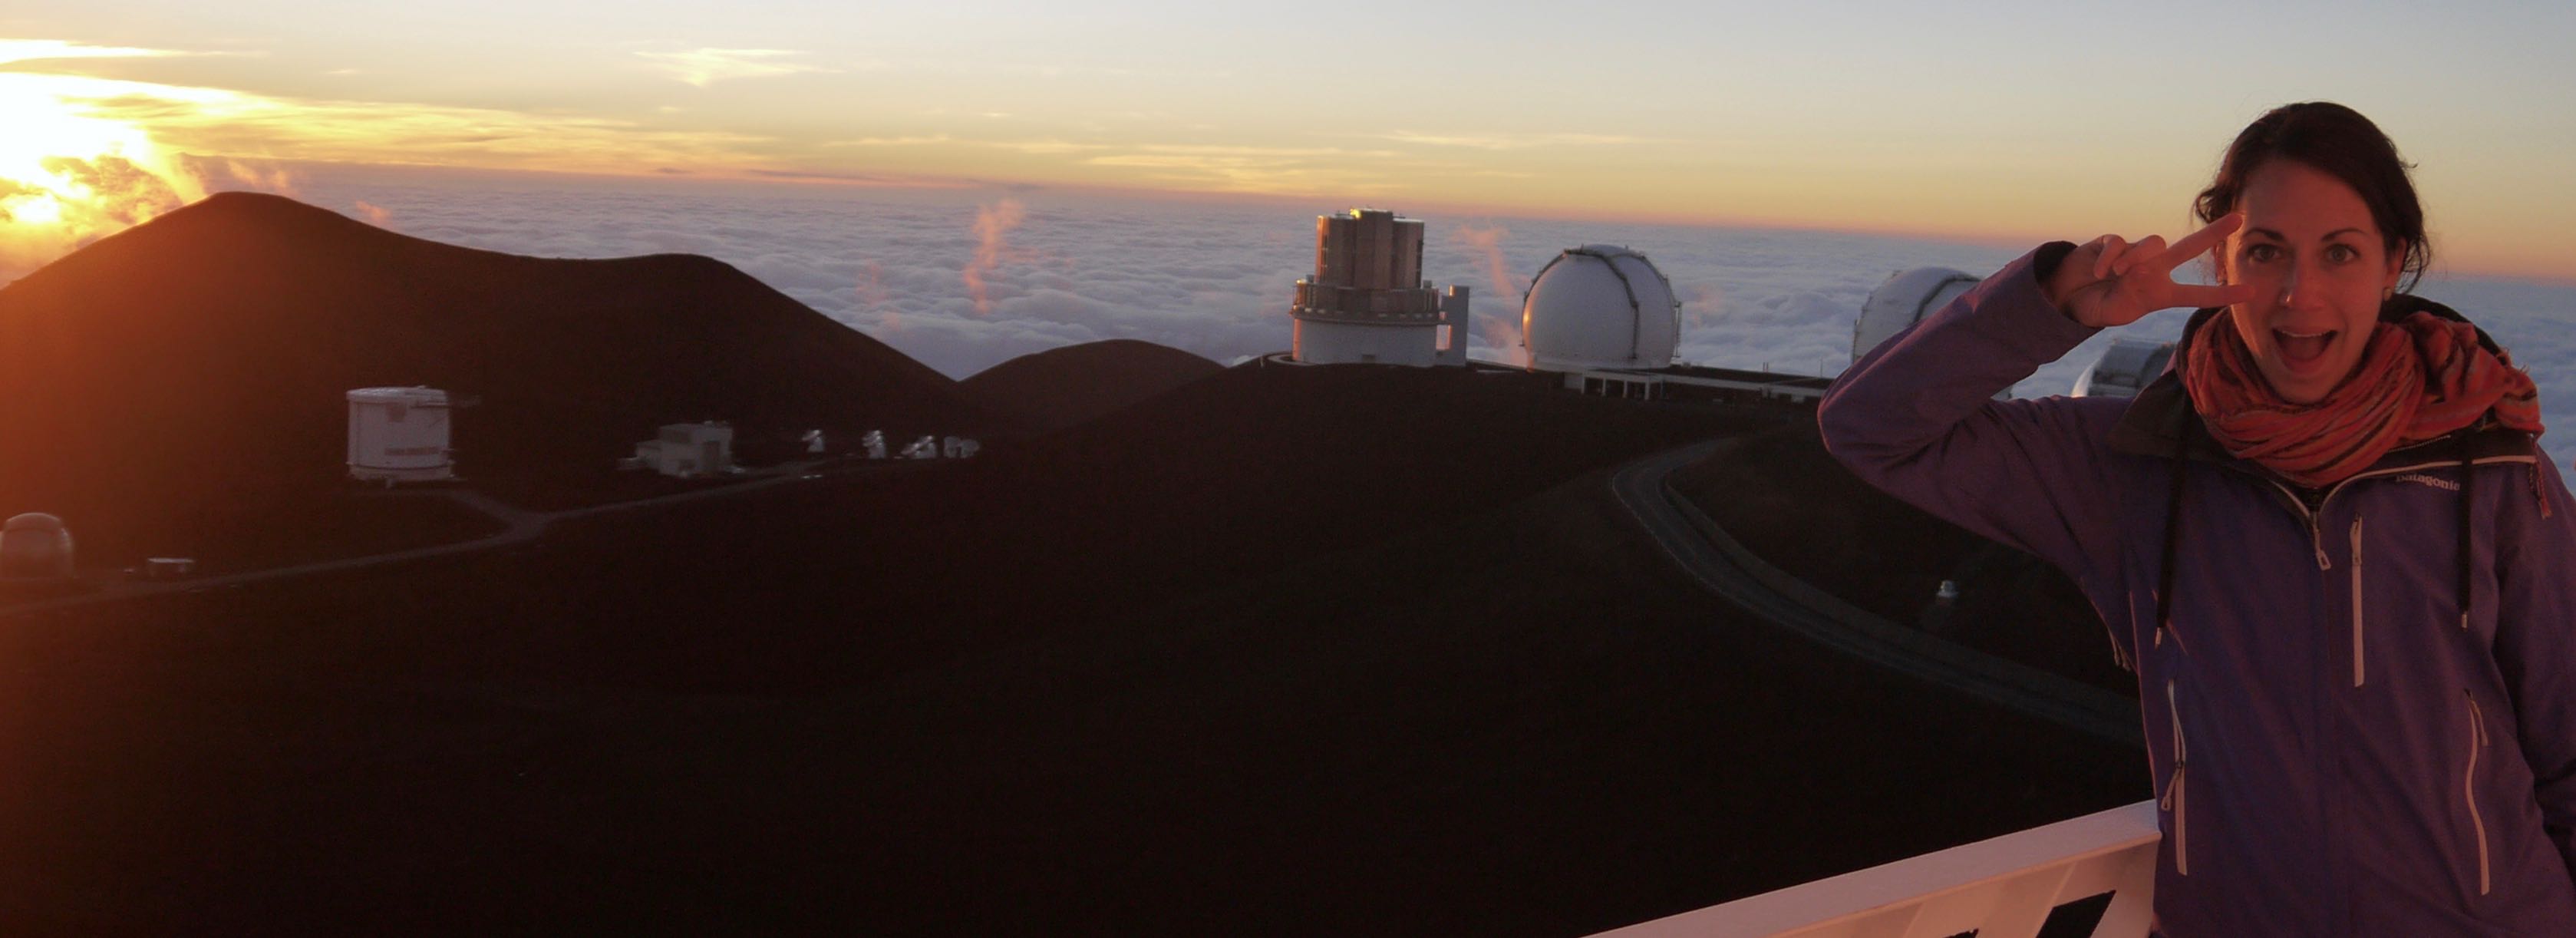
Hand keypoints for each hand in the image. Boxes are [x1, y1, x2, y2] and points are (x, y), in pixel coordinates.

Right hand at [2047, 213, 2257, 327]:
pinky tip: (2099, 273)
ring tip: (2120, 274)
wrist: (2066, 298)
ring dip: (2139, 257)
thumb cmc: (2097, 308)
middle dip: (2214, 233)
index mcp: (2160, 293)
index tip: (2252, 293)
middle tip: (2239, 218)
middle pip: (2189, 248)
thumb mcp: (2119, 312)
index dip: (2223, 295)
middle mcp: (2152, 269)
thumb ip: (2134, 290)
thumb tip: (2134, 262)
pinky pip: (2118, 243)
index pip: (2196, 294)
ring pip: (2153, 243)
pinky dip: (2109, 259)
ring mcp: (2133, 254)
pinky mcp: (2111, 243)